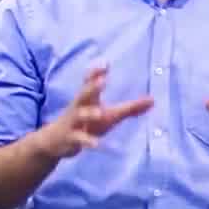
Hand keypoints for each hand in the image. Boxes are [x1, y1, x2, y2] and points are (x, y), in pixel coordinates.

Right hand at [36, 65, 153, 160]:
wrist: (56, 141)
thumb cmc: (87, 123)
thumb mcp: (109, 115)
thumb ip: (130, 108)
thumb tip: (153, 100)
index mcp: (88, 99)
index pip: (90, 83)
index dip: (96, 74)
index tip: (105, 64)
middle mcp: (79, 108)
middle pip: (83, 94)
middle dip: (92, 87)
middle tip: (102, 81)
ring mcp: (73, 123)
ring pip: (79, 116)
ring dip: (88, 113)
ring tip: (99, 113)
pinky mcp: (71, 138)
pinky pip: (79, 139)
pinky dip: (87, 141)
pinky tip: (96, 144)